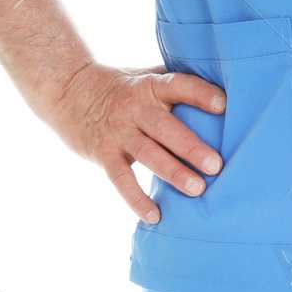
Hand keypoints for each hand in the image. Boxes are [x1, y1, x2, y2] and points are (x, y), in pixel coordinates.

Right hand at [46, 61, 224, 224]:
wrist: (67, 89)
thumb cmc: (120, 85)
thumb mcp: (145, 75)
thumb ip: (176, 82)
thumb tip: (224, 87)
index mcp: (150, 87)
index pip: (178, 86)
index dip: (200, 94)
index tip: (224, 104)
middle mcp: (135, 109)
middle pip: (166, 128)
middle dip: (191, 146)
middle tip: (216, 165)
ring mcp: (118, 132)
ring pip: (148, 154)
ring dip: (173, 172)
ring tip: (197, 189)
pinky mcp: (103, 154)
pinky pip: (121, 179)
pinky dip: (136, 199)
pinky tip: (155, 216)